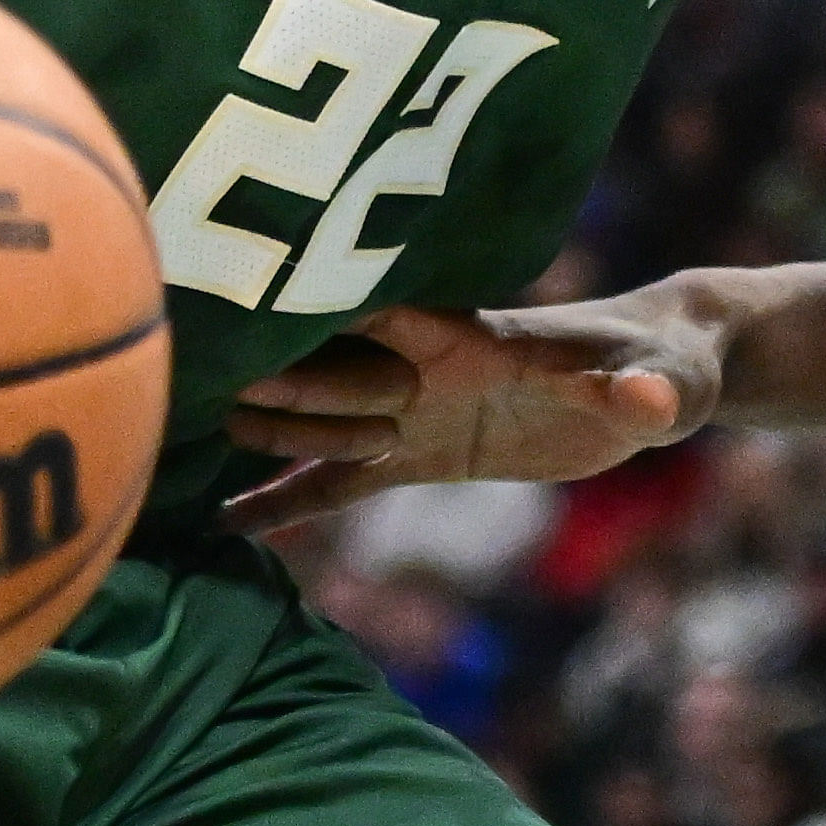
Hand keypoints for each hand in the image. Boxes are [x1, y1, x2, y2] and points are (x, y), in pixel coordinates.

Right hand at [220, 289, 725, 541]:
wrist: (654, 380)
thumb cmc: (663, 368)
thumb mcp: (664, 386)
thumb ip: (645, 396)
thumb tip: (650, 406)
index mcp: (473, 337)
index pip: (390, 316)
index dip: (328, 309)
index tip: (255, 302)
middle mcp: (425, 367)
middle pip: (330, 369)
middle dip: (267, 376)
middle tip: (180, 386)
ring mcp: (412, 411)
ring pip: (317, 423)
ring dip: (255, 432)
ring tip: (162, 447)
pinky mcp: (418, 457)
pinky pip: (338, 484)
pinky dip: (285, 502)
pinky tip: (219, 522)